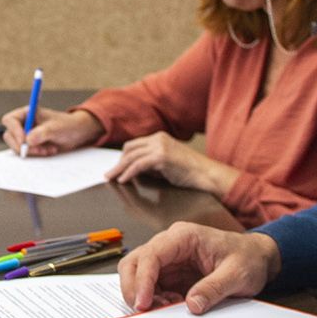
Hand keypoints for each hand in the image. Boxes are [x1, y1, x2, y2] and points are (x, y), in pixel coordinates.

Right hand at [1, 106, 101, 156]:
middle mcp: (24, 124)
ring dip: (32, 151)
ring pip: (17, 146)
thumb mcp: (56, 128)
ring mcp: (26, 135)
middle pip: (9, 136)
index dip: (14, 131)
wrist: (77, 134)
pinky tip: (49, 151)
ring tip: (48, 149)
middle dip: (22, 145)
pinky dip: (36, 155)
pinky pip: (26, 153)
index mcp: (27, 113)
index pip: (10, 120)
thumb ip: (42, 132)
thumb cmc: (67, 125)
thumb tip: (28, 140)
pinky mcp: (31, 146)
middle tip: (37, 150)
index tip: (24, 141)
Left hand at [107, 134, 237, 195]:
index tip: (116, 167)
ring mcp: (160, 146)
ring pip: (131, 157)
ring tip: (112, 178)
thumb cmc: (189, 172)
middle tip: (110, 174)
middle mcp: (158, 139)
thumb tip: (133, 169)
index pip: (134, 145)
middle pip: (129, 149)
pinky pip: (138, 165)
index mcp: (159, 137)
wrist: (206, 174)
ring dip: (119, 169)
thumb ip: (150, 163)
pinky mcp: (161, 157)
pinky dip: (128, 173)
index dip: (123, 157)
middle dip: (118, 162)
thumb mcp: (166, 163)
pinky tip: (123, 180)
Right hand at [117, 222, 277, 313]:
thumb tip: (191, 306)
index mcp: (183, 236)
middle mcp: (170, 245)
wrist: (258, 259)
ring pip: (138, 275)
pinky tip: (170, 309)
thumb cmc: (248, 259)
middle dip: (133, 288)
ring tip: (164, 310)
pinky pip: (152, 288)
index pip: (150, 255)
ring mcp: (168, 260)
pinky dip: (154, 301)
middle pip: (134, 263)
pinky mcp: (171, 275)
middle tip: (143, 311)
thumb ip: (214, 288)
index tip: (143, 303)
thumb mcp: (237, 274)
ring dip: (143, 296)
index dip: (142, 280)